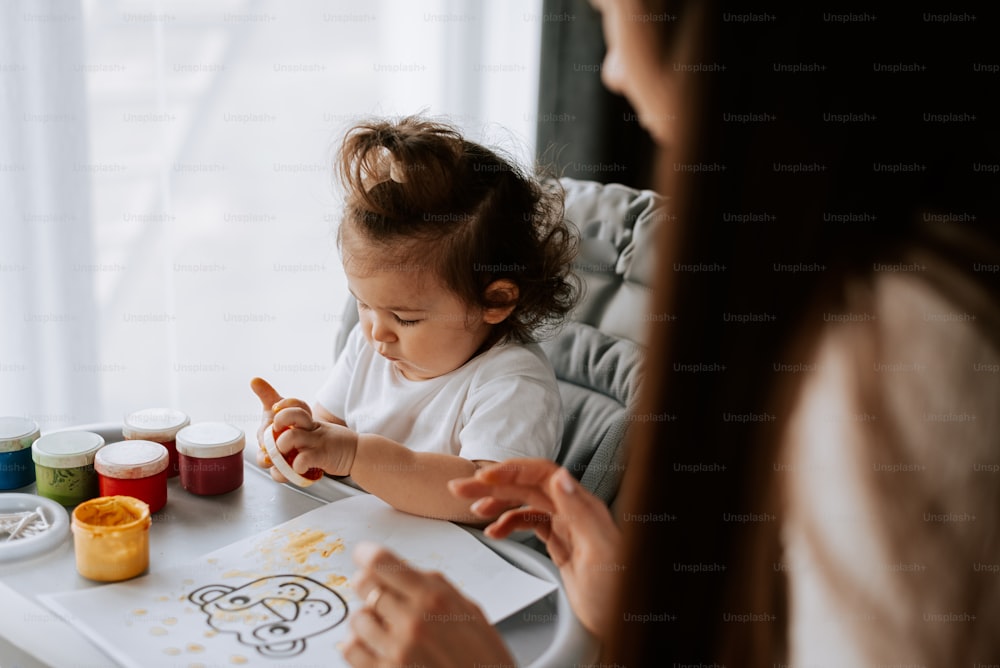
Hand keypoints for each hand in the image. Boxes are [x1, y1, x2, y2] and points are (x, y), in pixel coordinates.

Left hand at [249, 377, 356, 479]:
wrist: (357, 453)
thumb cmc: (331, 445)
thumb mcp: (315, 432)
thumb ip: (295, 433)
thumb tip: (272, 446)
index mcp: (309, 422)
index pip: (295, 405)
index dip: (284, 404)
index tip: (275, 408)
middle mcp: (311, 428)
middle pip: (289, 416)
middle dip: (275, 426)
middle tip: (275, 437)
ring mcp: (316, 441)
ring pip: (290, 437)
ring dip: (281, 447)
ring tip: (284, 456)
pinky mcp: (321, 455)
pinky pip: (302, 459)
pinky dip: (296, 466)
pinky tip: (298, 468)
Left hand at [342, 542, 514, 667]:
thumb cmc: (484, 660)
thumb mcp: (470, 611)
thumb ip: (435, 588)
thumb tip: (404, 572)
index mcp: (435, 598)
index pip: (383, 563)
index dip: (368, 554)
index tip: (363, 553)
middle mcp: (412, 620)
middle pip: (363, 585)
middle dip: (367, 585)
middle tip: (375, 591)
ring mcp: (396, 650)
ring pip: (356, 618)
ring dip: (366, 619)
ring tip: (383, 626)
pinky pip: (351, 650)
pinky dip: (357, 645)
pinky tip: (373, 646)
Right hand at [449, 458, 621, 637]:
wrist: (623, 620)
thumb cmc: (619, 588)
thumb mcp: (600, 550)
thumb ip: (580, 511)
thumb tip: (560, 477)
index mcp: (582, 505)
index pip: (542, 474)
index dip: (512, 471)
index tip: (484, 477)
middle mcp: (573, 510)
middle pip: (527, 486)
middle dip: (493, 484)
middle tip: (461, 488)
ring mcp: (566, 526)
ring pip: (525, 503)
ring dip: (497, 503)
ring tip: (473, 509)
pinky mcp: (560, 543)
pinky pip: (530, 524)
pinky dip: (508, 524)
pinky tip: (495, 531)